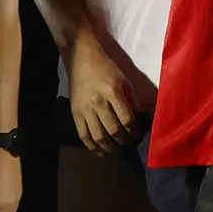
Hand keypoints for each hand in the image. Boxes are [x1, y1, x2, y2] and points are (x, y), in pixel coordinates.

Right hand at [68, 34, 139, 156]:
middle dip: (123, 141)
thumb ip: (131, 100)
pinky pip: (82, 134)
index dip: (134, 131)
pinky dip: (91, 145)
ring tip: (116, 152)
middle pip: (113, 130)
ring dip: (109, 148)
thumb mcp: (124, 80)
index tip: (138, 136)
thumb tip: (137, 119)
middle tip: (128, 145)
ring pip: (98, 136)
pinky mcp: (74, 113)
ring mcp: (85, 109)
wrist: (81, 58)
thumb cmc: (106, 68)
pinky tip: (99, 151)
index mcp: (113, 92)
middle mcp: (98, 103)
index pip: (126, 119)